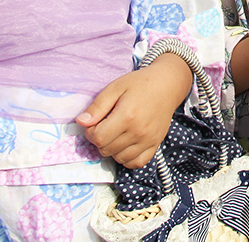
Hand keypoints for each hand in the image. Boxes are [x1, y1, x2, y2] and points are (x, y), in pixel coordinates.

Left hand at [77, 53, 191, 168]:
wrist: (167, 85)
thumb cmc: (139, 84)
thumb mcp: (115, 88)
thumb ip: (97, 106)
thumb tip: (81, 122)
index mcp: (127, 116)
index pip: (98, 138)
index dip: (90, 132)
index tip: (95, 123)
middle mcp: (138, 132)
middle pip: (106, 150)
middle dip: (101, 140)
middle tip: (106, 126)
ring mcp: (149, 140)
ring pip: (119, 159)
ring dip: (112, 149)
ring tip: (116, 134)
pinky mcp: (155, 145)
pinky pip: (136, 163)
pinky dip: (127, 158)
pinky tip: (125, 145)